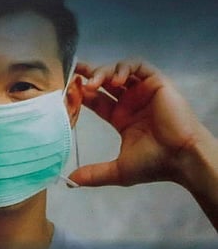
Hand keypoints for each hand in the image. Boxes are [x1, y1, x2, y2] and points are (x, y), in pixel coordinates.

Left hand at [71, 60, 212, 188]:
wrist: (182, 158)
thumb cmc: (155, 164)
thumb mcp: (119, 171)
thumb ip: (94, 174)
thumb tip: (69, 182)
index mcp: (121, 117)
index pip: (95, 99)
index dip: (81, 93)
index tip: (67, 91)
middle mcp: (130, 102)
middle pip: (104, 81)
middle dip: (88, 75)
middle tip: (74, 74)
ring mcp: (143, 92)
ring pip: (118, 71)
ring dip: (103, 72)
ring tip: (94, 83)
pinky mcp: (157, 83)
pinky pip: (138, 66)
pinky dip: (124, 67)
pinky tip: (115, 80)